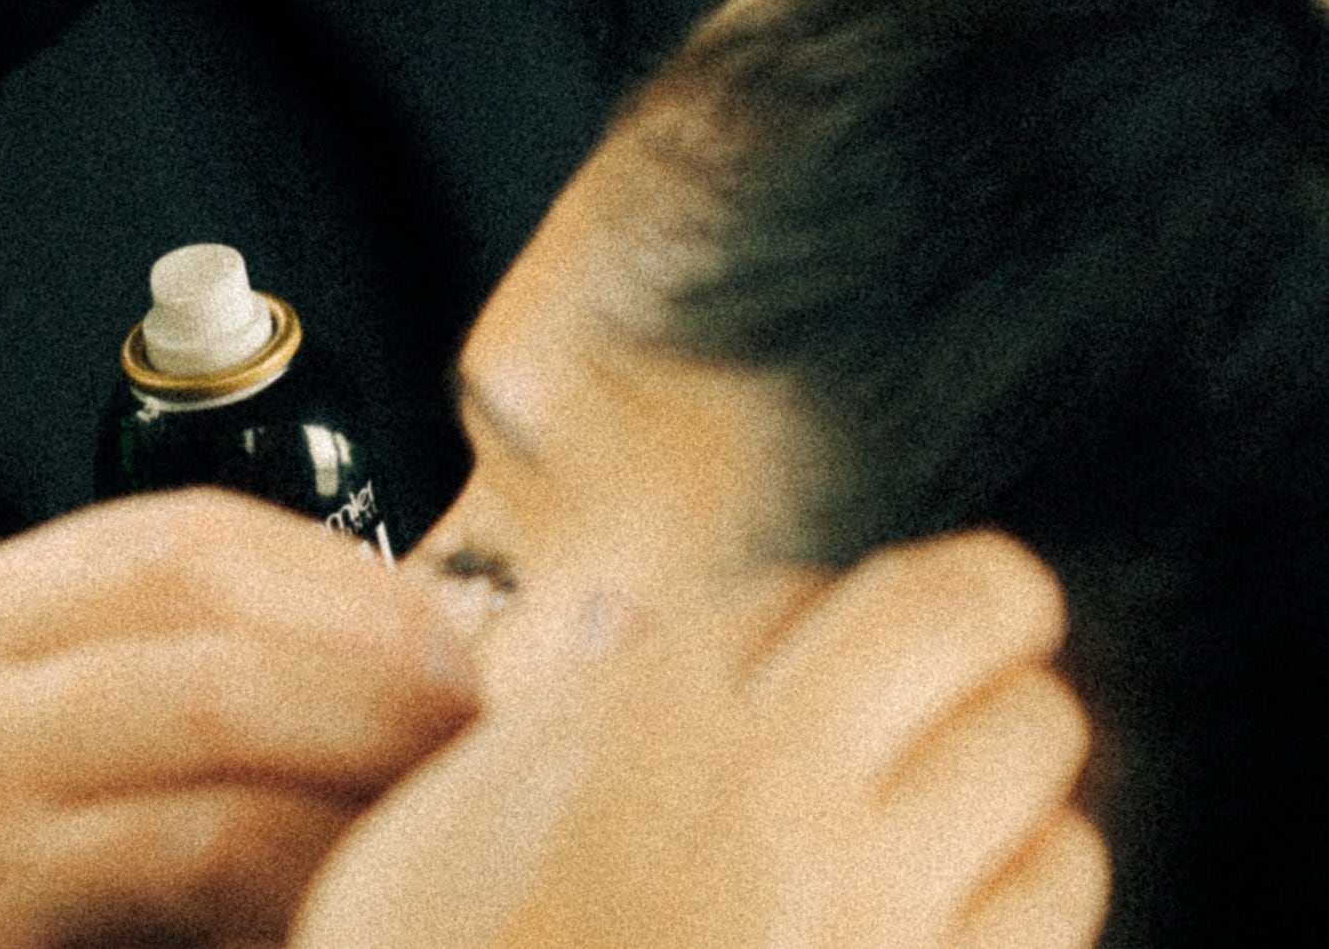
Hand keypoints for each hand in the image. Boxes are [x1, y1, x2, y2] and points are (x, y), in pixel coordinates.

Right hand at [0, 490, 477, 948]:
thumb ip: (125, 718)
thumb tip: (357, 703)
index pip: (181, 533)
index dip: (340, 574)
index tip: (448, 633)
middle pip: (205, 597)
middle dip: (372, 649)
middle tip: (484, 715)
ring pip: (211, 712)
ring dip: (361, 754)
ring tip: (449, 800)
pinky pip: (180, 851)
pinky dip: (293, 870)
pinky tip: (344, 899)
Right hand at [290, 530, 1107, 948]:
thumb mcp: (452, 827)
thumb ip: (561, 722)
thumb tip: (631, 642)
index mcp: (643, 719)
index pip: (804, 587)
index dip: (811, 620)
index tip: (802, 656)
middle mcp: (778, 792)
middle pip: (968, 614)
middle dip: (971, 630)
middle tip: (958, 654)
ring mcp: (878, 914)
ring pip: (1037, 759)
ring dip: (1002, 775)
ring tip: (952, 807)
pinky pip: (1048, 909)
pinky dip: (1019, 895)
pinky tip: (958, 911)